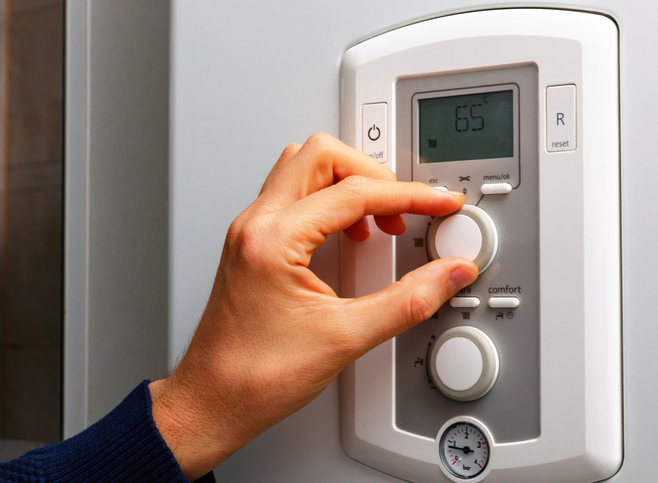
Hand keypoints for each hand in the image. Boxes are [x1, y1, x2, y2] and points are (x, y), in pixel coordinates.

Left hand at [149, 133, 477, 479]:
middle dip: (373, 174)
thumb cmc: (253, 378)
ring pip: (303, 169)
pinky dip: (330, 202)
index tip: (439, 203)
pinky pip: (294, 197)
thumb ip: (406, 301)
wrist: (211, 403)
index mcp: (273, 240)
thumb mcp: (344, 339)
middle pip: (321, 157)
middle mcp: (256, 225)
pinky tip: (351, 234)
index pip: (353, 192)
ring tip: (379, 219)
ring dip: (348, 183)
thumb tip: (446, 273)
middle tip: (405, 207)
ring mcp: (251, 232)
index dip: (407, 195)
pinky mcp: (253, 245)